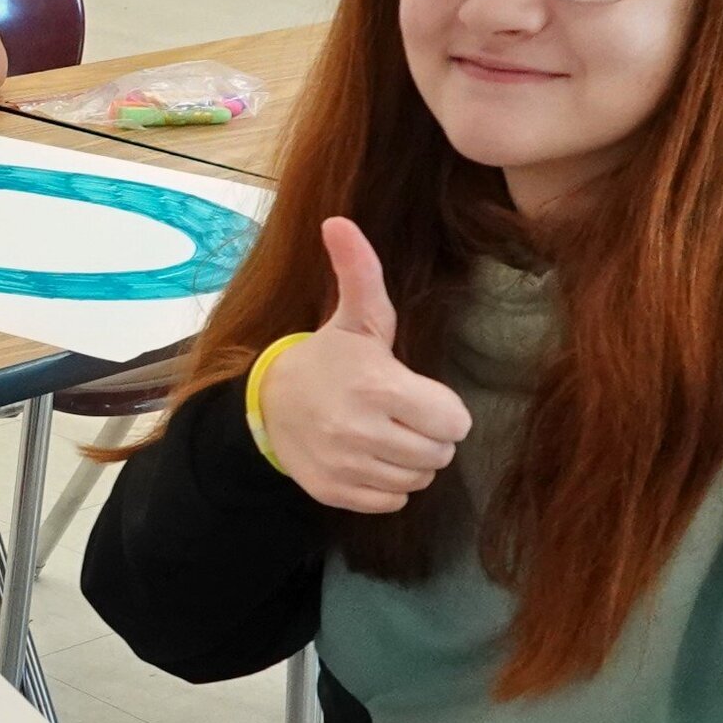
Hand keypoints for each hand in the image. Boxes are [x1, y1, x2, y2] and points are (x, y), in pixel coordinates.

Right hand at [257, 219, 473, 514]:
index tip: (418, 396)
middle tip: (402, 415)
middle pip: (439, 454)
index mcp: (378, 388)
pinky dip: (388, 484)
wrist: (268, 403)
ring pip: (418, 479)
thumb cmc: (328, 357)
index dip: (444, 409)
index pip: (454, 422)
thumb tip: (339, 221)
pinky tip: (369, 457)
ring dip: (410, 460)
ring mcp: (347, 466)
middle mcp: (361, 431)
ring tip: (386, 435)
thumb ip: (360, 271)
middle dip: (429, 435)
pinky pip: (392, 501)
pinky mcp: (335, 492)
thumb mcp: (354, 316)